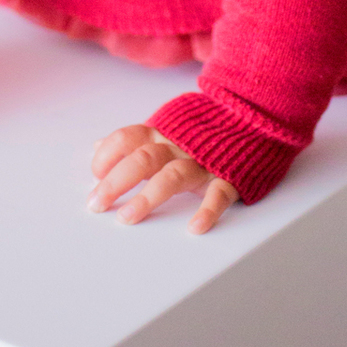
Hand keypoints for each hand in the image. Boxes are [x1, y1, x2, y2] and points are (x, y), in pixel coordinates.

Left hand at [88, 125, 237, 233]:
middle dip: (116, 181)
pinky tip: (195, 227)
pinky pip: (218, 193)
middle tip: (96, 204)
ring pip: (172, 176)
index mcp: (162, 133)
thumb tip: (97, 148)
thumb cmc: (200, 132)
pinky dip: (207, 210)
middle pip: (143, 159)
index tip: (94, 176)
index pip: (127, 138)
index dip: (107, 156)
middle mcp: (178, 146)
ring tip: (127, 218)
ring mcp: (203, 161)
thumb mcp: (165, 128)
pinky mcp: (228, 176)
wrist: (251, 118)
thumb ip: (133, 139)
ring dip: (148, 197)